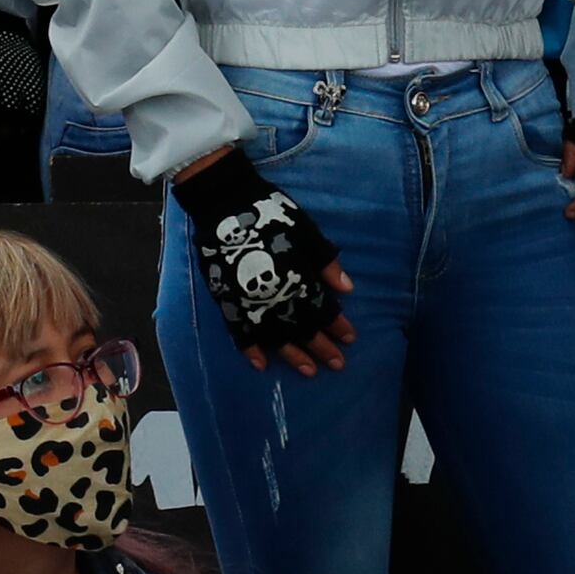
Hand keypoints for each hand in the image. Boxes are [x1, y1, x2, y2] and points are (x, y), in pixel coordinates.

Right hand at [173, 150, 355, 372]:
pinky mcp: (227, 300)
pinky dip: (250, 350)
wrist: (223, 202)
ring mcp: (249, 301)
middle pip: (303, 329)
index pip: (323, 309)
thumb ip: (325, 261)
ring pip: (275, 337)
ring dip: (293, 356)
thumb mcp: (305, 230)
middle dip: (323, 347)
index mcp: (297, 276)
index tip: (350, 339)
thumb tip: (347, 288)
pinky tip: (261, 364)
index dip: (338, 325)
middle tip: (337, 364)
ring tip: (309, 371)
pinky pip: (239, 332)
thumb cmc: (269, 212)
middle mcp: (275, 295)